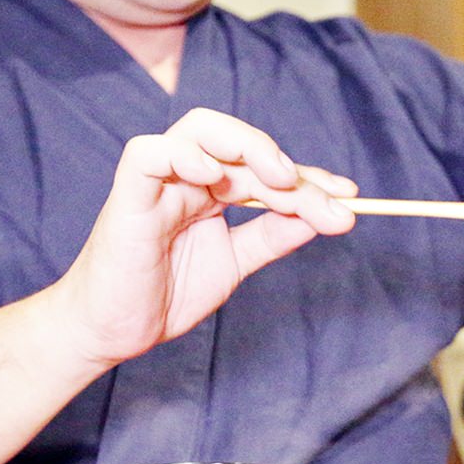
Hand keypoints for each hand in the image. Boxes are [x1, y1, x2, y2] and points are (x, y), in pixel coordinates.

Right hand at [57, 107, 356, 368]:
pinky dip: (181, 156)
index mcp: (212, 190)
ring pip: (199, 130)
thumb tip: (323, 217)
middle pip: (242, 145)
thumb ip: (272, 237)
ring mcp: (158, 183)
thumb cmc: (166, 293)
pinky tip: (214, 177)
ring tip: (279, 179)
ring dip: (246, 146)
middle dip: (289, 167)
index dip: (310, 177)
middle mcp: (188, 177)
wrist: (114, 332)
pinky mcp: (127, 197)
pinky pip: (147, 154)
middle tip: (327, 197)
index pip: (266, 168)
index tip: (350, 196)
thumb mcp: (235, 263)